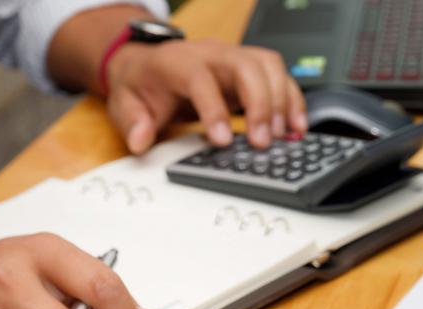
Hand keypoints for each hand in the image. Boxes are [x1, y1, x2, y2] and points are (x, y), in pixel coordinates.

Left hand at [105, 39, 307, 152]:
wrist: (150, 65)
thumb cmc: (143, 84)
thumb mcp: (126, 103)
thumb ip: (132, 122)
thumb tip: (140, 139)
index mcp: (178, 61)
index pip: (200, 78)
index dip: (214, 108)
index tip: (222, 140)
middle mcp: (210, 54)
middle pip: (245, 66)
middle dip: (260, 104)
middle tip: (263, 141)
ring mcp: (233, 57)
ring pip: (268, 66)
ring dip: (282, 101)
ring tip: (286, 135)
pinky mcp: (249, 68)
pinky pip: (278, 75)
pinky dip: (291, 99)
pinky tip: (296, 125)